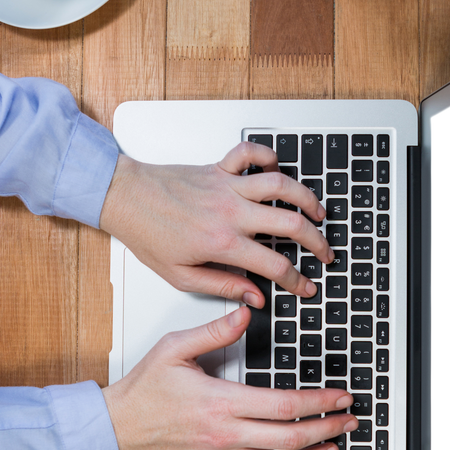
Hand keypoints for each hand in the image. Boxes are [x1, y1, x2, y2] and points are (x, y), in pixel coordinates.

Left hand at [99, 143, 334, 307]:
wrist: (124, 198)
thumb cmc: (148, 235)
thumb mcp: (182, 276)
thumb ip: (223, 286)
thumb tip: (253, 297)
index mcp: (222, 243)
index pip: (274, 265)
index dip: (297, 280)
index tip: (306, 287)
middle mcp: (231, 212)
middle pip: (291, 223)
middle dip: (317, 241)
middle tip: (325, 253)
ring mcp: (227, 186)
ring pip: (281, 184)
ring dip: (306, 198)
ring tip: (317, 212)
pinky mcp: (219, 167)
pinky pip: (251, 152)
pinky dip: (268, 155)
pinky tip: (277, 169)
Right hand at [102, 307, 356, 449]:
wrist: (118, 425)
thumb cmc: (144, 390)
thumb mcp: (175, 348)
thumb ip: (214, 331)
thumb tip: (244, 315)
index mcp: (221, 403)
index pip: (283, 405)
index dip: (319, 402)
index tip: (340, 396)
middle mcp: (225, 435)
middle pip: (289, 438)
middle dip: (327, 429)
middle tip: (348, 420)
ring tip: (332, 448)